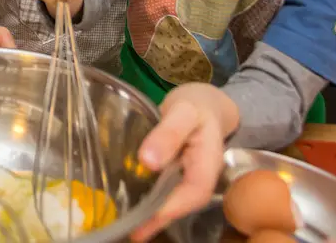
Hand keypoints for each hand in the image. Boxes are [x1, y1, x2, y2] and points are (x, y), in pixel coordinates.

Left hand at [130, 84, 237, 241]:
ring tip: (127, 226)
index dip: (173, 207)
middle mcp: (200, 177)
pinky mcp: (175, 177)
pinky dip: (148, 201)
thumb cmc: (194, 106)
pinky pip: (164, 192)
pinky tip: (130, 206)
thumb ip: (169, 133)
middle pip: (183, 203)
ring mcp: (188, 179)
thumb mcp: (183, 112)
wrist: (201, 105)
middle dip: (158, 219)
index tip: (148, 217)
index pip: (195, 192)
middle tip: (132, 232)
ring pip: (172, 201)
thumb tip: (147, 160)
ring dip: (151, 215)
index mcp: (208, 162)